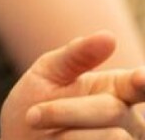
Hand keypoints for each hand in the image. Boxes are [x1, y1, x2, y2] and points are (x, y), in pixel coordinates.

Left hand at [0, 32, 144, 138]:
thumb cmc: (35, 103)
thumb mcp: (47, 73)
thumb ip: (76, 55)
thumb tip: (109, 36)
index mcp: (117, 89)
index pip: (139, 84)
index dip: (143, 82)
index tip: (142, 78)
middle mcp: (128, 119)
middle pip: (111, 111)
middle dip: (64, 112)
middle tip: (33, 116)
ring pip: (112, 138)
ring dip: (67, 136)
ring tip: (50, 136)